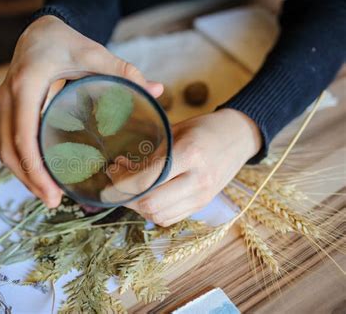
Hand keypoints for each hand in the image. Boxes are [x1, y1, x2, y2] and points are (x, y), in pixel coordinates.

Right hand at [0, 15, 162, 206]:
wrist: (38, 31)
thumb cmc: (64, 40)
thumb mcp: (94, 52)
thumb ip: (123, 71)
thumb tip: (157, 90)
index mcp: (28, 84)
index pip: (23, 134)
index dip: (35, 168)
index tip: (53, 191)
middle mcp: (9, 96)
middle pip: (8, 149)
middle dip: (29, 180)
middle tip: (53, 201)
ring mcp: (5, 104)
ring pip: (3, 148)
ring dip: (22, 174)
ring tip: (48, 195)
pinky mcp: (9, 109)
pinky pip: (7, 141)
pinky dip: (21, 162)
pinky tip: (39, 175)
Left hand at [119, 108, 261, 226]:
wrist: (238, 136)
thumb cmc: (203, 128)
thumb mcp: (174, 131)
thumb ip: (149, 153)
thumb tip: (120, 169)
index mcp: (189, 154)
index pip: (146, 180)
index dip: (121, 183)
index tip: (109, 175)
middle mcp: (197, 180)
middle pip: (150, 204)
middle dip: (126, 196)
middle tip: (116, 181)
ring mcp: (202, 196)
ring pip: (157, 215)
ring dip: (137, 205)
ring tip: (130, 187)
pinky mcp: (202, 205)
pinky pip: (169, 218)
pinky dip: (151, 211)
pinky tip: (146, 194)